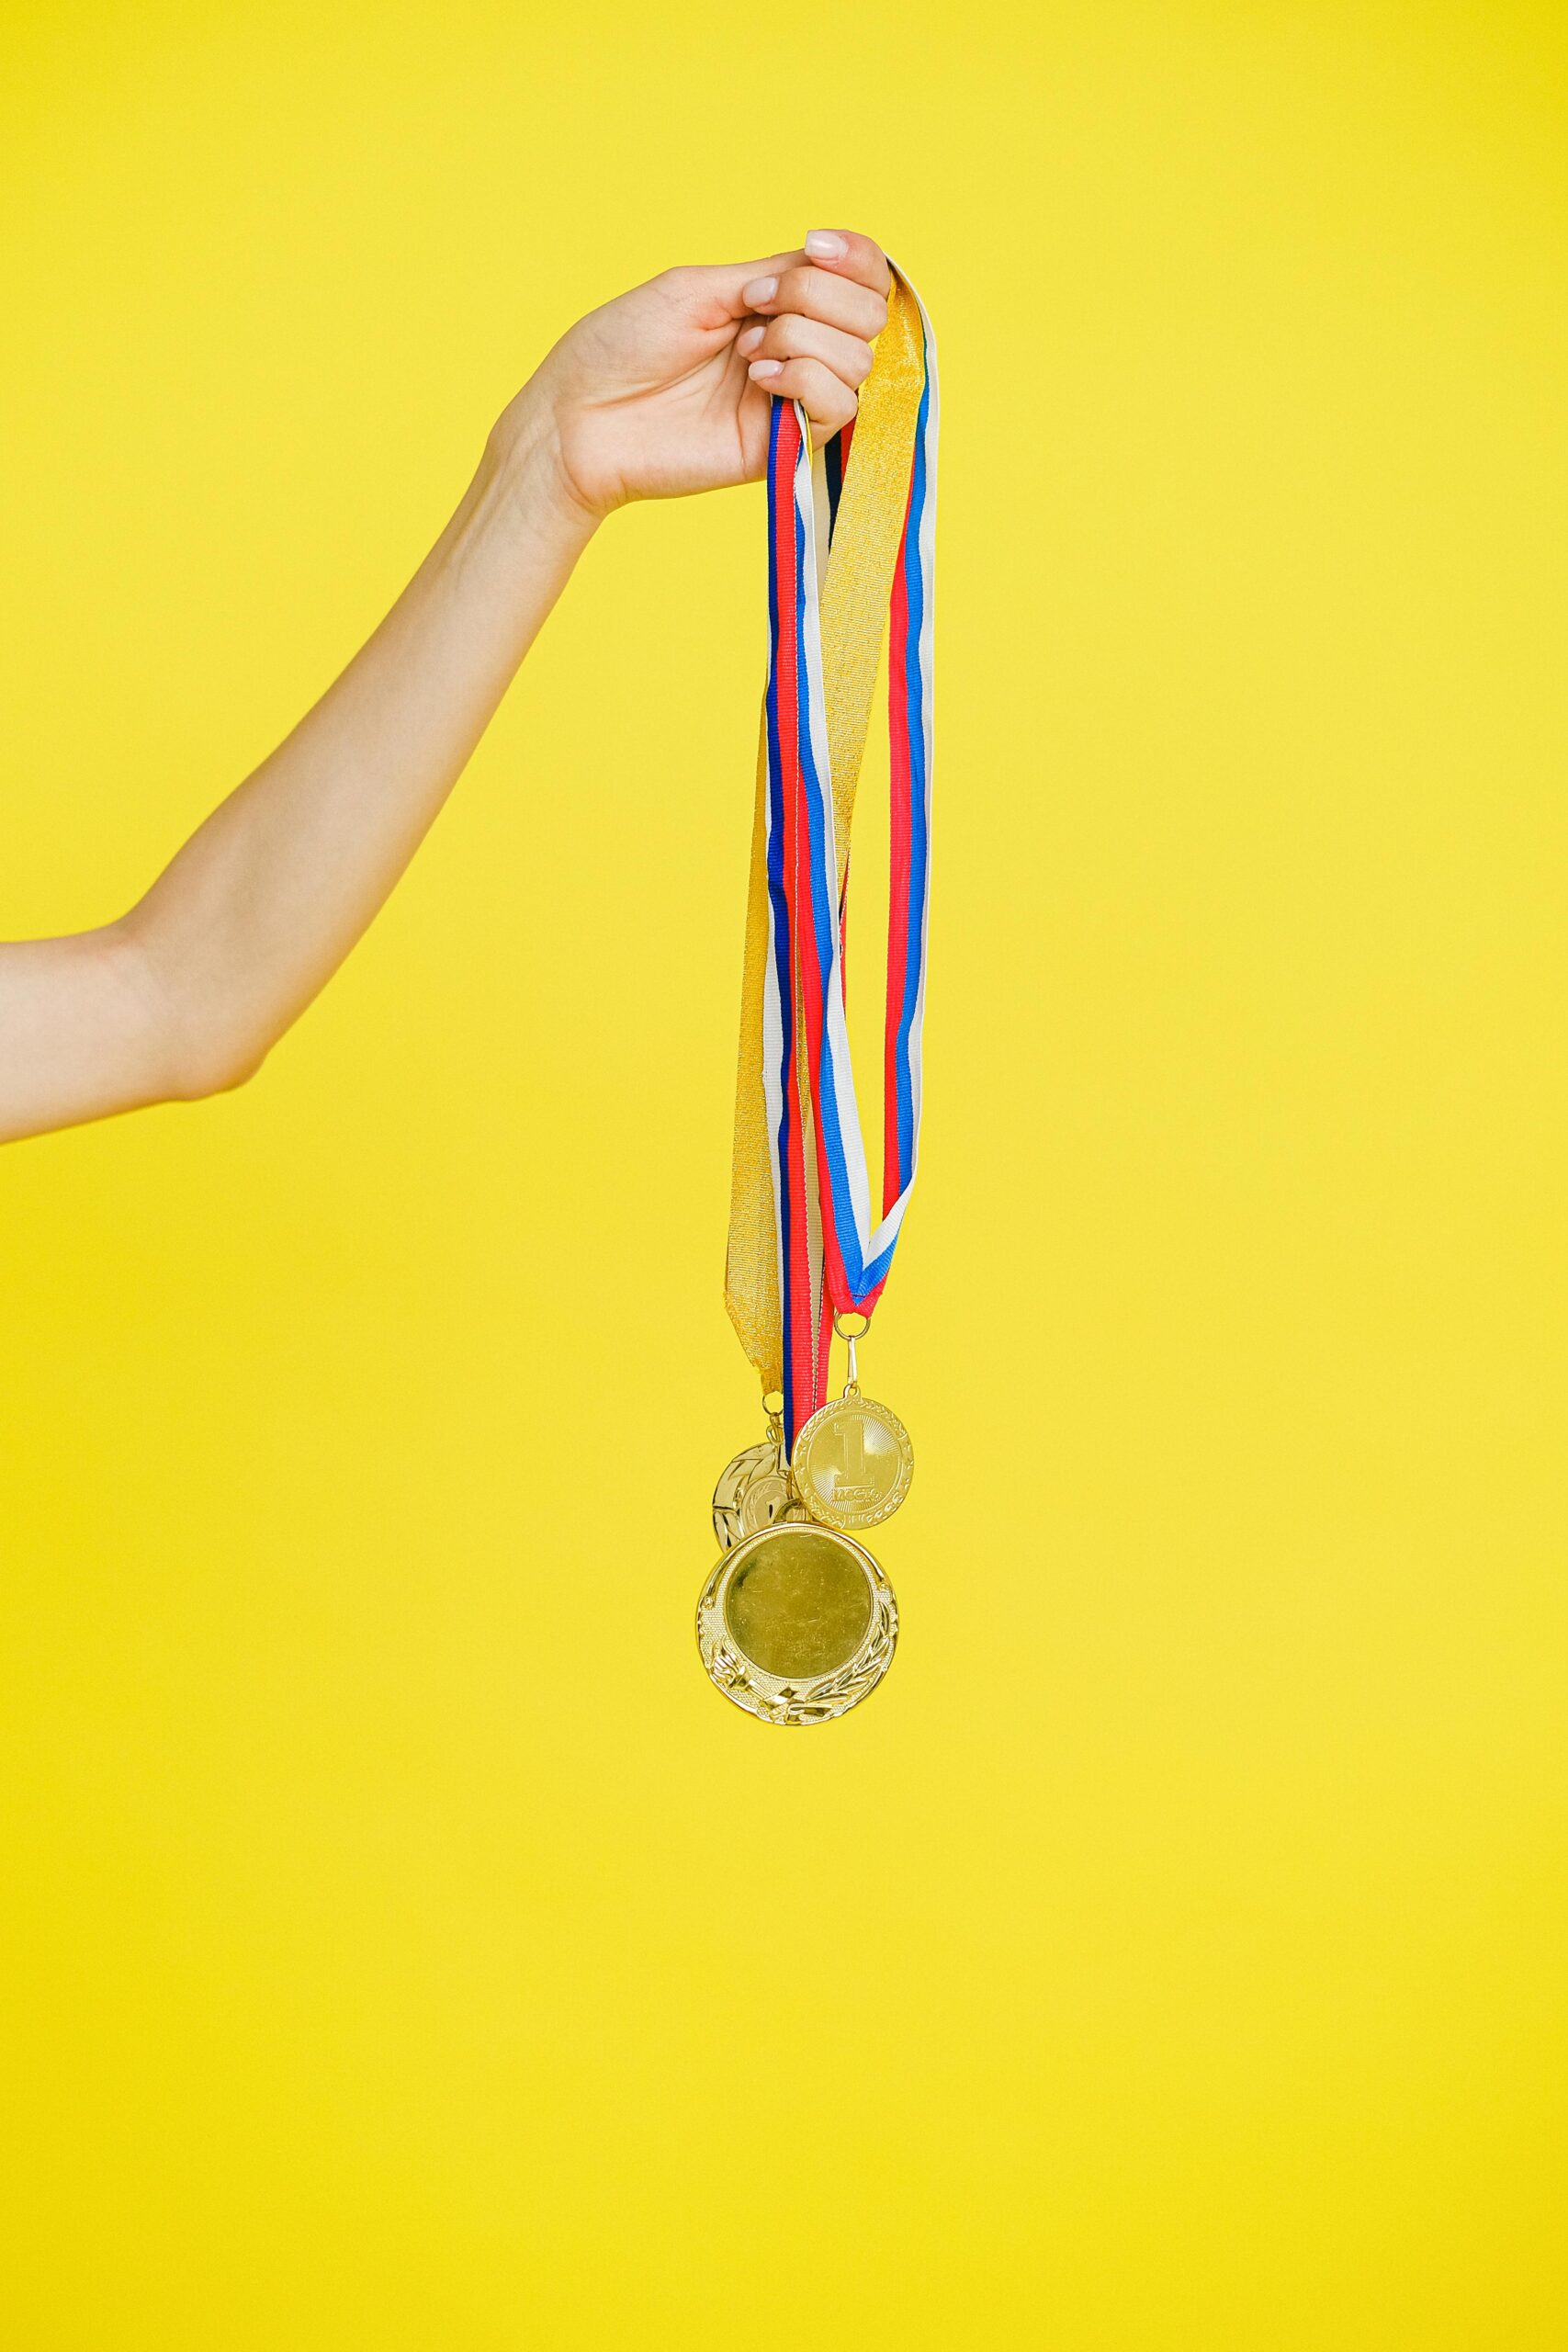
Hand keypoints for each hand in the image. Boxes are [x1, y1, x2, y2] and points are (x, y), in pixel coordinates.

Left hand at [502, 229, 891, 523]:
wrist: (582, 419)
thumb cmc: (622, 346)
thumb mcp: (699, 288)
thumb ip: (772, 276)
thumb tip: (829, 268)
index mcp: (776, 304)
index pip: (861, 278)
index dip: (856, 257)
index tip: (814, 247)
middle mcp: (796, 349)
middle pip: (870, 313)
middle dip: (819, 297)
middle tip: (752, 312)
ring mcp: (794, 399)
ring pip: (859, 359)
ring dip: (804, 340)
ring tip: (746, 355)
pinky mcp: (786, 446)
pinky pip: (841, 409)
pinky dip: (808, 381)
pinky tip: (760, 380)